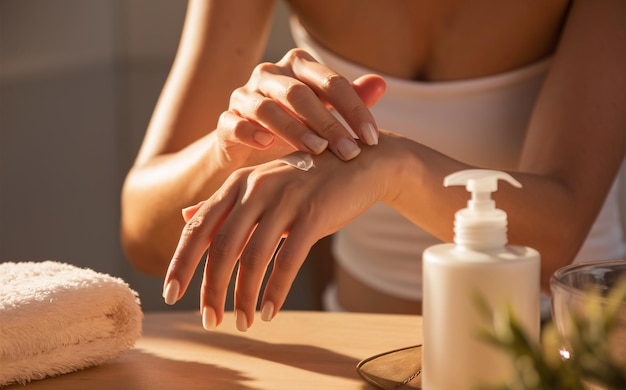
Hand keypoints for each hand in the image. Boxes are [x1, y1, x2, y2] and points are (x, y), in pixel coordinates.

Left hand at [163, 147, 389, 330]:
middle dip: (211, 289)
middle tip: (209, 321)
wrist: (359, 163)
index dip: (181, 262)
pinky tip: (270, 312)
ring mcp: (285, 200)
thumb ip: (224, 203)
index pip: (199, 227)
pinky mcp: (313, 214)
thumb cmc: (307, 180)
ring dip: (245, 297)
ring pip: (253, 258)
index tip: (169, 294)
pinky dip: (276, 291)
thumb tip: (185, 216)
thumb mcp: (261, 185)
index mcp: (238, 183)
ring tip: (243, 323)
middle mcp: (256, 188)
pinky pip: (288, 260)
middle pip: (222, 247)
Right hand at [217, 49, 385, 162]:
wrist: (249, 150)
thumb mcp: (325, 114)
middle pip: (299, 93)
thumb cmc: (295, 128)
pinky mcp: (226, 121)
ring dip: (294, 129)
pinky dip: (250, 132)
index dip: (354, 109)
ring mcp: (244, 96)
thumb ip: (350, 99)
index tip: (372, 139)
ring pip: (267, 107)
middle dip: (328, 123)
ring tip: (317, 151)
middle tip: (349, 151)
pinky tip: (268, 145)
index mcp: (297, 67)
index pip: (330, 82)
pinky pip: (234, 123)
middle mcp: (269, 75)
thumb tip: (380, 84)